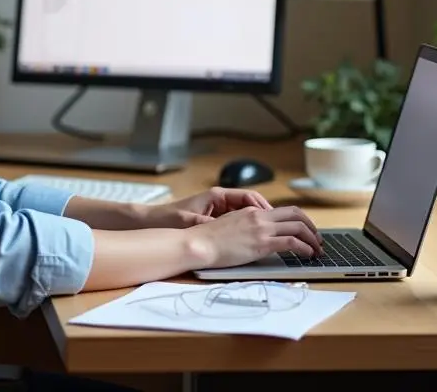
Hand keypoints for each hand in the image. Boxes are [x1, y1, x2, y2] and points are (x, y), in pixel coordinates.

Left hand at [140, 187, 273, 228]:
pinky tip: (254, 240)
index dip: (264, 207)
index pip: (249, 197)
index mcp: (217, 196)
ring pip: (247, 213)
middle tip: (283, 227)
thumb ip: (209, 224)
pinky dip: (248, 229)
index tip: (273, 219)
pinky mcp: (215, 219)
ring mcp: (219, 209)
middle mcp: (220, 200)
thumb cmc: (170, 218)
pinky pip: (238, 221)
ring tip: (273, 235)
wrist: (154, 221)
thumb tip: (224, 229)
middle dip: (268, 215)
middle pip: (252, 204)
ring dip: (260, 223)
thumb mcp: (191, 221)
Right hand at [186, 206, 323, 268]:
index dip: (300, 219)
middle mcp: (259, 217)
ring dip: (313, 239)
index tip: (306, 231)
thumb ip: (246, 227)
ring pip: (298, 227)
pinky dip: (305, 248)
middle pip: (296, 214)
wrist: (198, 244)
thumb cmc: (207, 240)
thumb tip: (255, 236)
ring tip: (317, 250)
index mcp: (252, 212)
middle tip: (317, 240)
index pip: (284, 210)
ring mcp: (261, 229)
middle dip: (311, 227)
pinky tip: (309, 255)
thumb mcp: (230, 227)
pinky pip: (292, 242)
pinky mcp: (262, 243)